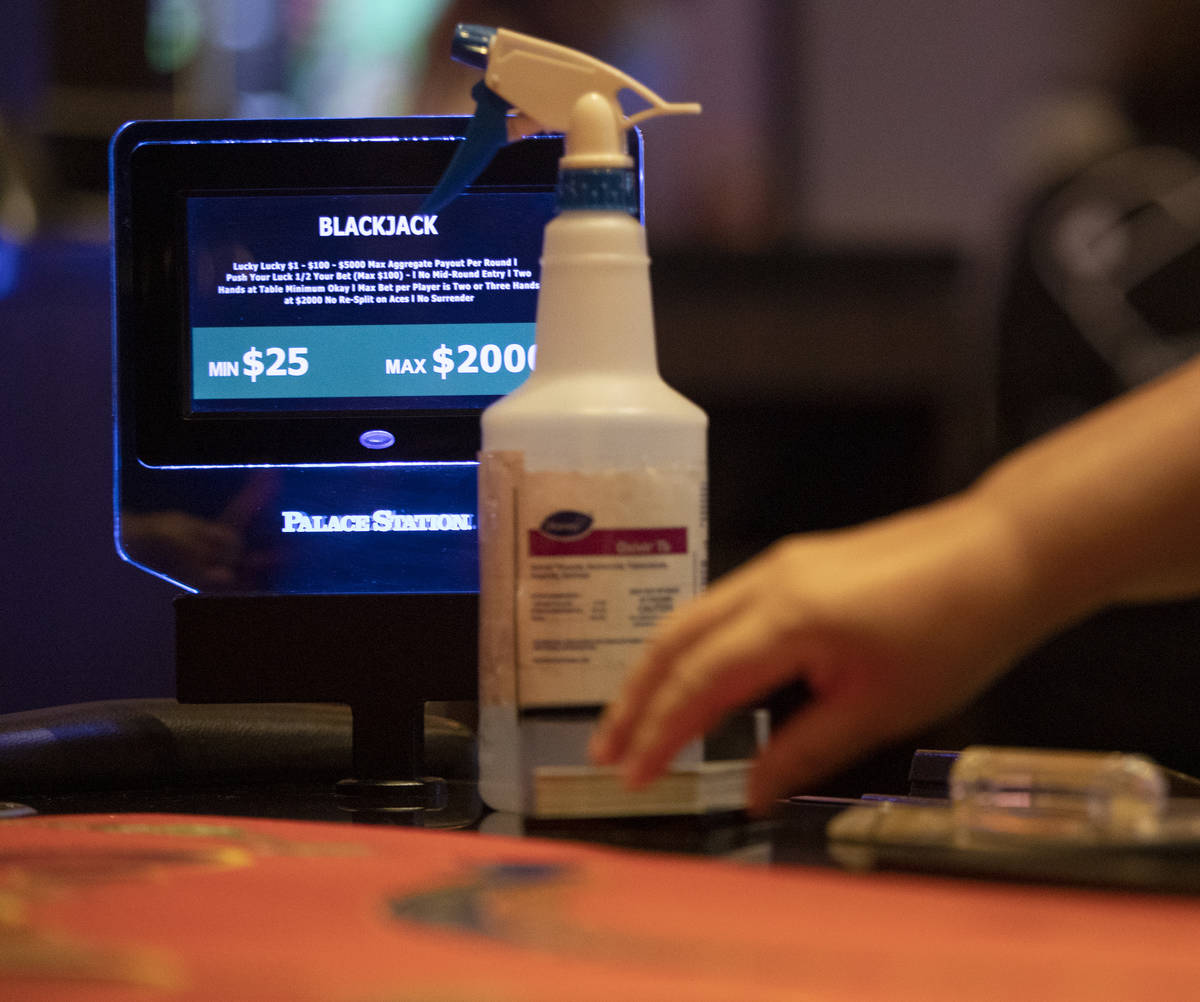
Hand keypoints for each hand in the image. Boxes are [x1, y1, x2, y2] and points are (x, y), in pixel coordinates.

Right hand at [590, 494, 1041, 812]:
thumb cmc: (955, 632)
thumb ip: (804, 750)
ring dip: (656, 670)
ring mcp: (778, 565)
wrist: (1002, 553)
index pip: (697, 683)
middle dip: (633, 700)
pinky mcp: (795, 563)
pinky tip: (692, 678)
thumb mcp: (880, 708)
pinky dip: (690, 648)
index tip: (631, 779)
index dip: (659, 735)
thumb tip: (750, 791)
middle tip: (605, 752)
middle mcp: (766, 582)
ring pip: (691, 618)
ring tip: (633, 721)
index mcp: (786, 620)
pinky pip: (720, 607)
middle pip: (673, 641)